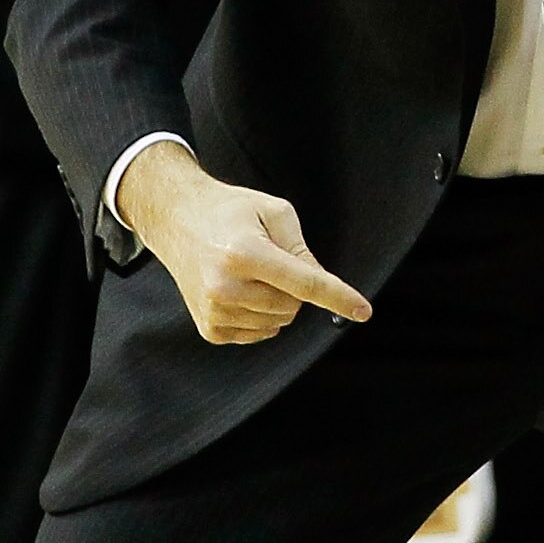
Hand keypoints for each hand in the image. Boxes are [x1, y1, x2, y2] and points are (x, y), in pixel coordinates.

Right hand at [123, 144, 370, 344]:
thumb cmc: (232, 211)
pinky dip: (262, 315)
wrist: (178, 221)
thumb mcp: (274, 212)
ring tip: (250, 271)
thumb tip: (321, 286)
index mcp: (245, 253)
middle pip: (294, 305)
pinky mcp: (210, 329)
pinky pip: (260, 333)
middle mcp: (225, 287)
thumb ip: (302, 249)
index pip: (304, 282)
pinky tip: (241, 290)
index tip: (364, 311)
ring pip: (279, 322)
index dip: (338, 296)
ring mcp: (214, 312)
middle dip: (295, 286)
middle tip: (270, 258)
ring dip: (278, 300)